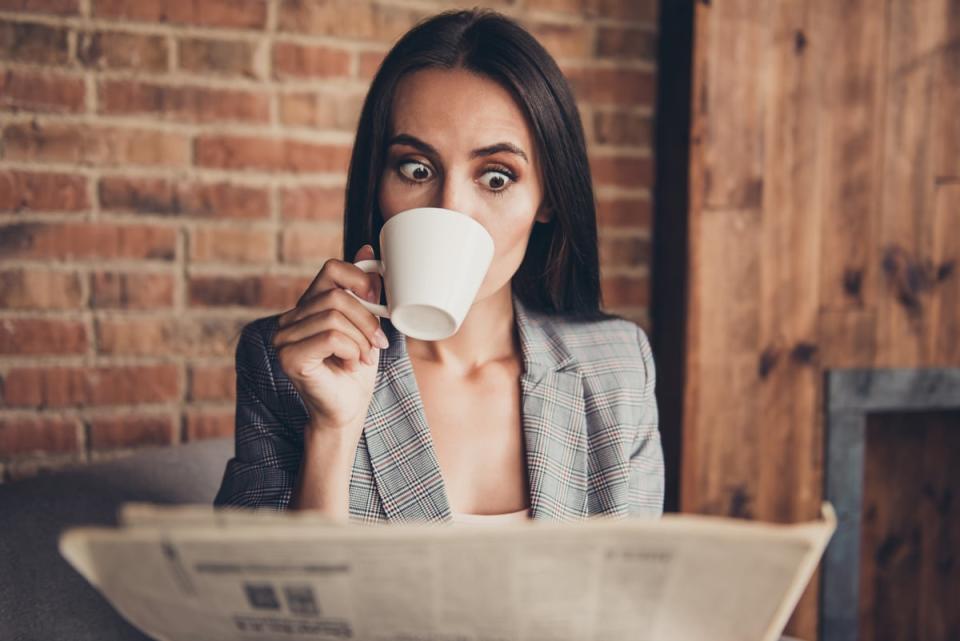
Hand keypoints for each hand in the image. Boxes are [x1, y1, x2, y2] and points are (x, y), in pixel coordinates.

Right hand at [271, 244, 387, 433]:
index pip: (331, 270)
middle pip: (336, 295)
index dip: (360, 278)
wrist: (348, 410)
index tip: (378, 300)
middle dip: (366, 319)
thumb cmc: (356, 370)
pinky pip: (330, 336)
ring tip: (365, 356)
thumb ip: (363, 290)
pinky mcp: (288, 356)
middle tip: (377, 343)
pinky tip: (352, 364)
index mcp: (307, 306)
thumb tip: (369, 249)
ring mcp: (284, 337)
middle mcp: (289, 318)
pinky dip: (351, 349)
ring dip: (360, 338)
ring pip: (334, 316)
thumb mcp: (366, 324)